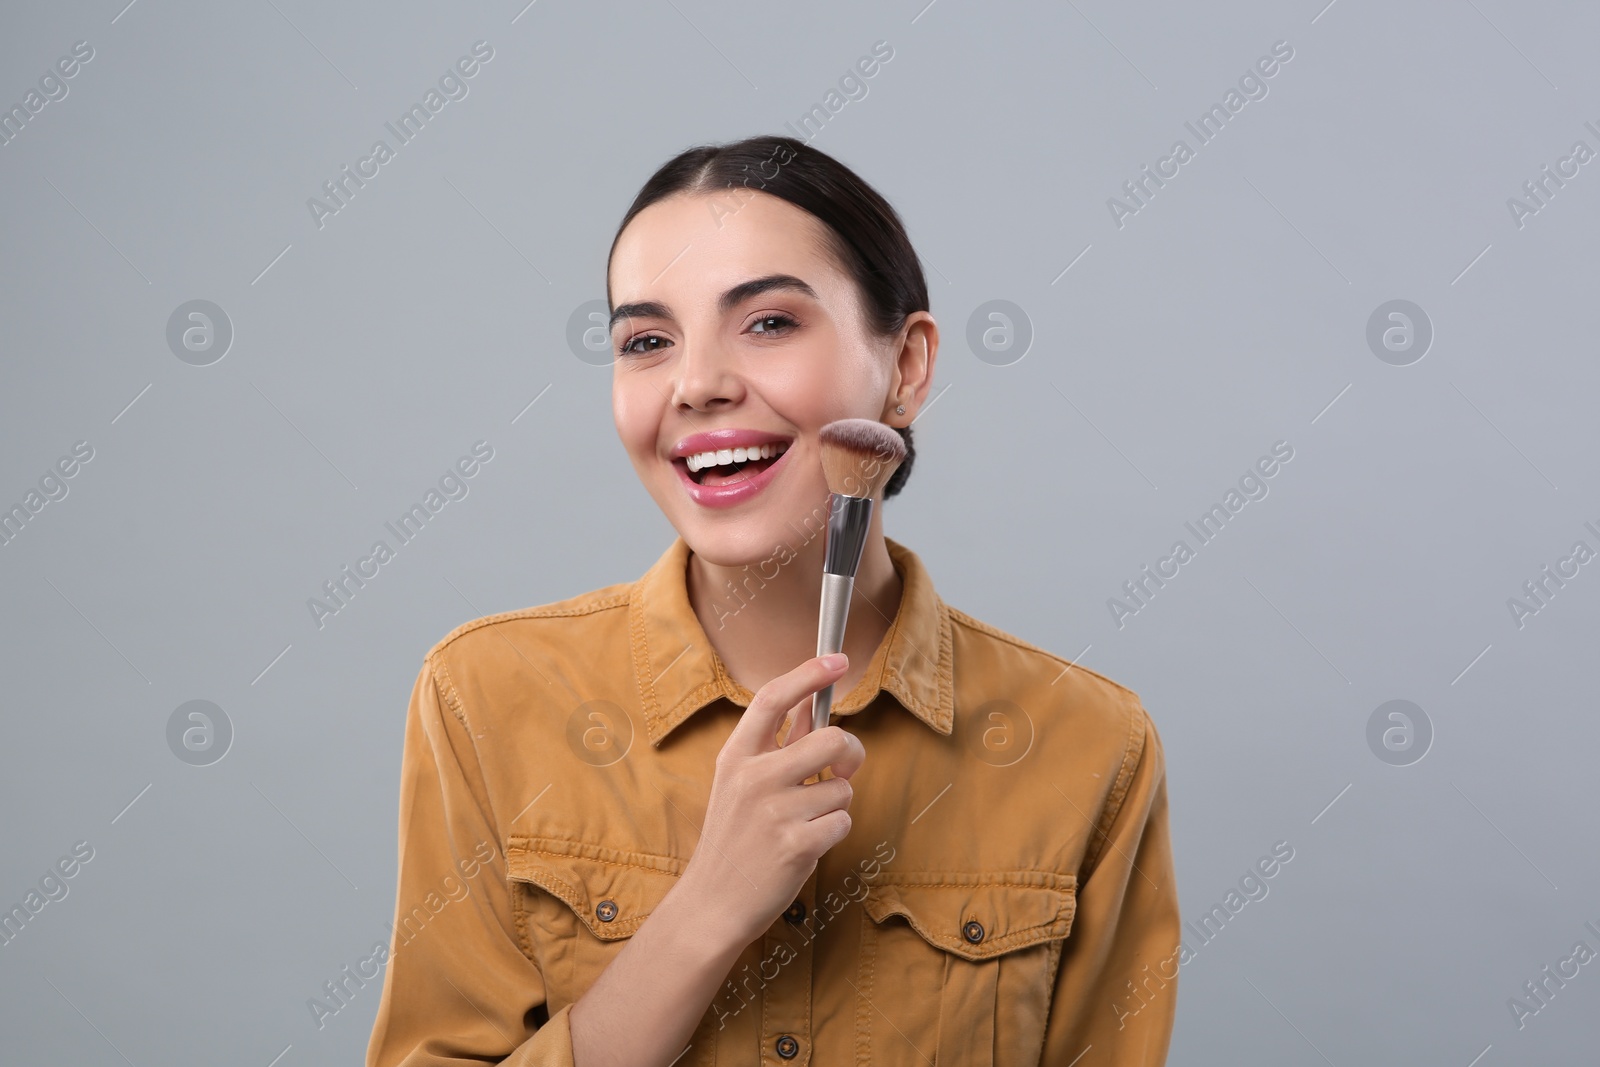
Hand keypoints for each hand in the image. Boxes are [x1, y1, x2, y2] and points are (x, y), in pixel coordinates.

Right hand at [682, 653, 866, 948]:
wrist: (713, 903)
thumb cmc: (733, 840)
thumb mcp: (739, 783)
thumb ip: (777, 745)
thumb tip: (813, 702)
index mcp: (737, 756)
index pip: (774, 699)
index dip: (809, 674)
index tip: (836, 659)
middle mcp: (754, 777)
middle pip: (830, 738)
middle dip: (850, 753)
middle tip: (843, 768)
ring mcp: (775, 811)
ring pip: (842, 786)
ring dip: (836, 804)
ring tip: (805, 822)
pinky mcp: (797, 844)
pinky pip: (843, 820)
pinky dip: (834, 832)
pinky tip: (806, 845)